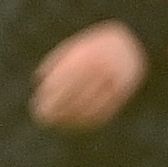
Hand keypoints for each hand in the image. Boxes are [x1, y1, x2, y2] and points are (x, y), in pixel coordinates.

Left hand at [27, 20, 149, 130]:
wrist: (129, 43)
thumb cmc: (93, 45)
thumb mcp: (75, 46)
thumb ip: (56, 60)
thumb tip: (38, 80)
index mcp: (88, 54)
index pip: (65, 80)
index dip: (50, 96)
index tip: (38, 105)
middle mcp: (103, 68)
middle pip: (76, 94)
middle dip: (58, 109)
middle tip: (45, 118)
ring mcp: (115, 80)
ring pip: (91, 105)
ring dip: (72, 118)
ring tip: (58, 123)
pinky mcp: (124, 91)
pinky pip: (105, 110)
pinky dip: (89, 119)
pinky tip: (76, 123)